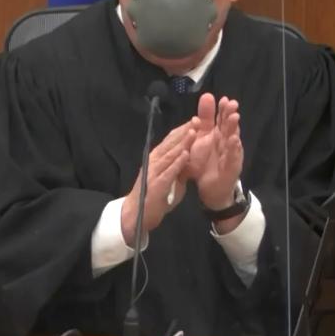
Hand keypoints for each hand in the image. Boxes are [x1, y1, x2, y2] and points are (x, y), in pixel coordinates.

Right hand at [121, 120, 194, 244]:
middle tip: (197, 120)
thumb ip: (180, 168)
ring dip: (182, 143)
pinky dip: (177, 162)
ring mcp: (153, 172)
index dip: (183, 130)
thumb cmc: (155, 197)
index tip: (197, 120)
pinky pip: (168, 171)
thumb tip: (191, 156)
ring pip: (169, 154)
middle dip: (184, 131)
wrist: (137, 215)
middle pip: (170, 143)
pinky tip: (185, 155)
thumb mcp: (171, 180)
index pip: (171, 140)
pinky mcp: (156, 184)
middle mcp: (154, 161)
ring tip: (194, 132)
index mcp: (157, 158)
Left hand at [187, 94, 243, 211]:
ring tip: (234, 117)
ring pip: (233, 140)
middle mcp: (227, 143)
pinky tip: (233, 140)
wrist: (210, 190)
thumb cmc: (207, 163)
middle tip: (232, 103)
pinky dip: (233, 149)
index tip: (223, 98)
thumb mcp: (201, 139)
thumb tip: (206, 97)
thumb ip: (204, 119)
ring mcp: (231, 155)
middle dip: (231, 115)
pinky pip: (232, 158)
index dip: (223, 109)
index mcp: (218, 136)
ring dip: (234, 129)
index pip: (222, 119)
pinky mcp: (231, 168)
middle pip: (229, 127)